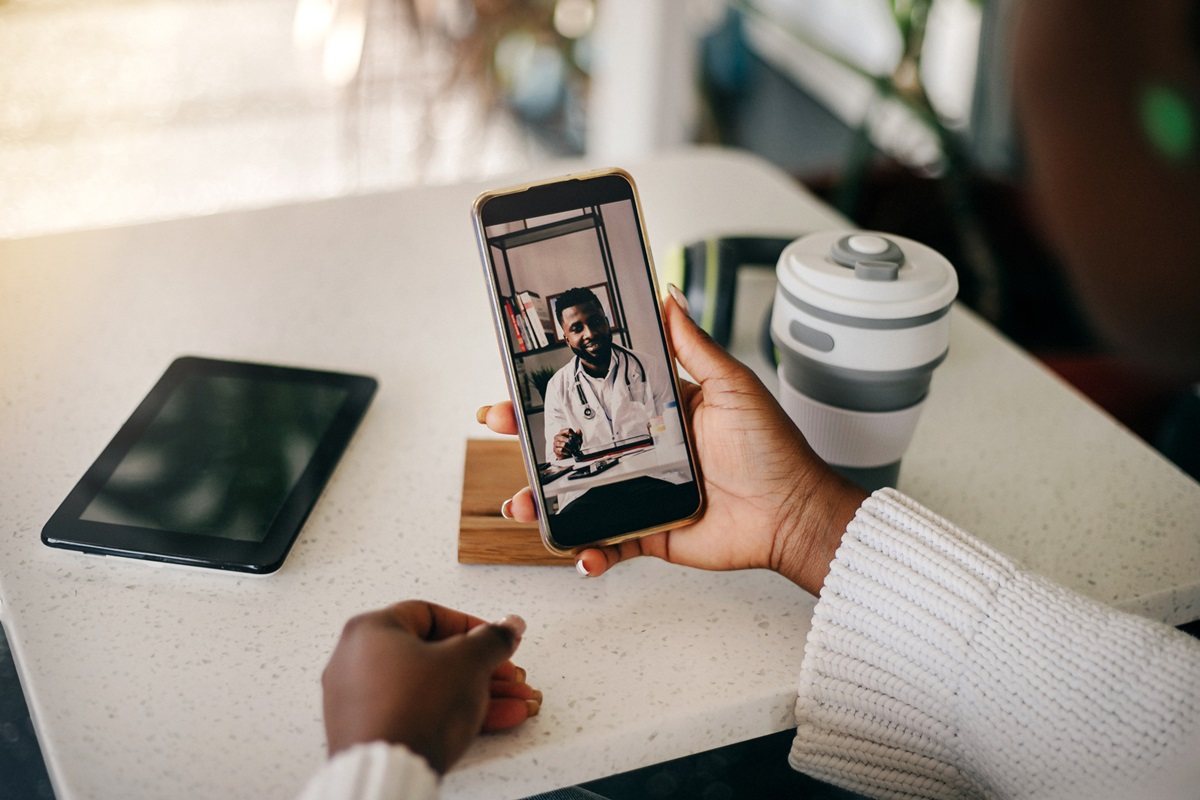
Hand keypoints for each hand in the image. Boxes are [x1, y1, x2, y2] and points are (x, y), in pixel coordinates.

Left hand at [320, 600, 539, 773]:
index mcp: (370, 631)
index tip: (494, 639)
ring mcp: (359, 701)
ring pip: (430, 688)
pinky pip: (416, 712)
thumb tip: (506, 628)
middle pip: (433, 656)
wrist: (389, 771)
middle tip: (507, 676)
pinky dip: (451, 714)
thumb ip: (492, 639)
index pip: (430, 615)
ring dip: (475, 694)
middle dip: (481, 668)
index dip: (472, 627)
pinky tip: (490, 721)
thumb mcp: (468, 661)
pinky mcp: (369, 731)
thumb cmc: (415, 711)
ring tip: (512, 704)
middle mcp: (355, 662)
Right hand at [478, 290, 866, 595]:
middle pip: (576, 444)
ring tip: (520, 503)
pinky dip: (590, 552)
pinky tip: (578, 552)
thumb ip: (693, 345)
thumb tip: (668, 295)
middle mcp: (644, 450)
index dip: (555, 391)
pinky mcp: (651, 533)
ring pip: (580, 496)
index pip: (596, 395)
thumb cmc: (771, 449)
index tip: (518, 383)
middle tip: (496, 428)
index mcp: (657, 411)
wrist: (792, 513)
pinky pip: (610, 543)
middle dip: (529, 440)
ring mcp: (643, 493)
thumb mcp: (732, 386)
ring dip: (544, 501)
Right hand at [552, 428, 581, 459]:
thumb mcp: (577, 440)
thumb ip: (578, 435)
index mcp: (563, 432)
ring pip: (564, 444)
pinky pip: (562, 450)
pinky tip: (569, 452)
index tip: (577, 439)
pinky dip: (567, 452)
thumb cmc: (571, 446)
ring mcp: (556, 443)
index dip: (574, 435)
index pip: (568, 430)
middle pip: (565, 438)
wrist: (567, 455)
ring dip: (570, 448)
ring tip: (573, 450)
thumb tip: (578, 430)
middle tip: (576, 446)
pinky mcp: (555, 449)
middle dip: (572, 443)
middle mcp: (558, 436)